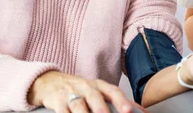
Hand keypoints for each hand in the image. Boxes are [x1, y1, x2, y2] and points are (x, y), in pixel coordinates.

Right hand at [27, 71, 142, 112]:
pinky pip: (62, 111)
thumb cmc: (79, 89)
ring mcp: (70, 93)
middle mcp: (85, 87)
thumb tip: (142, 111)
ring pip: (78, 105)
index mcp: (98, 85)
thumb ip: (118, 101)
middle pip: (94, 96)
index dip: (121, 100)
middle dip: (101, 108)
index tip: (128, 111)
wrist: (50, 82)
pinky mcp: (56, 101)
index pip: (112, 91)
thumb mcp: (98, 91)